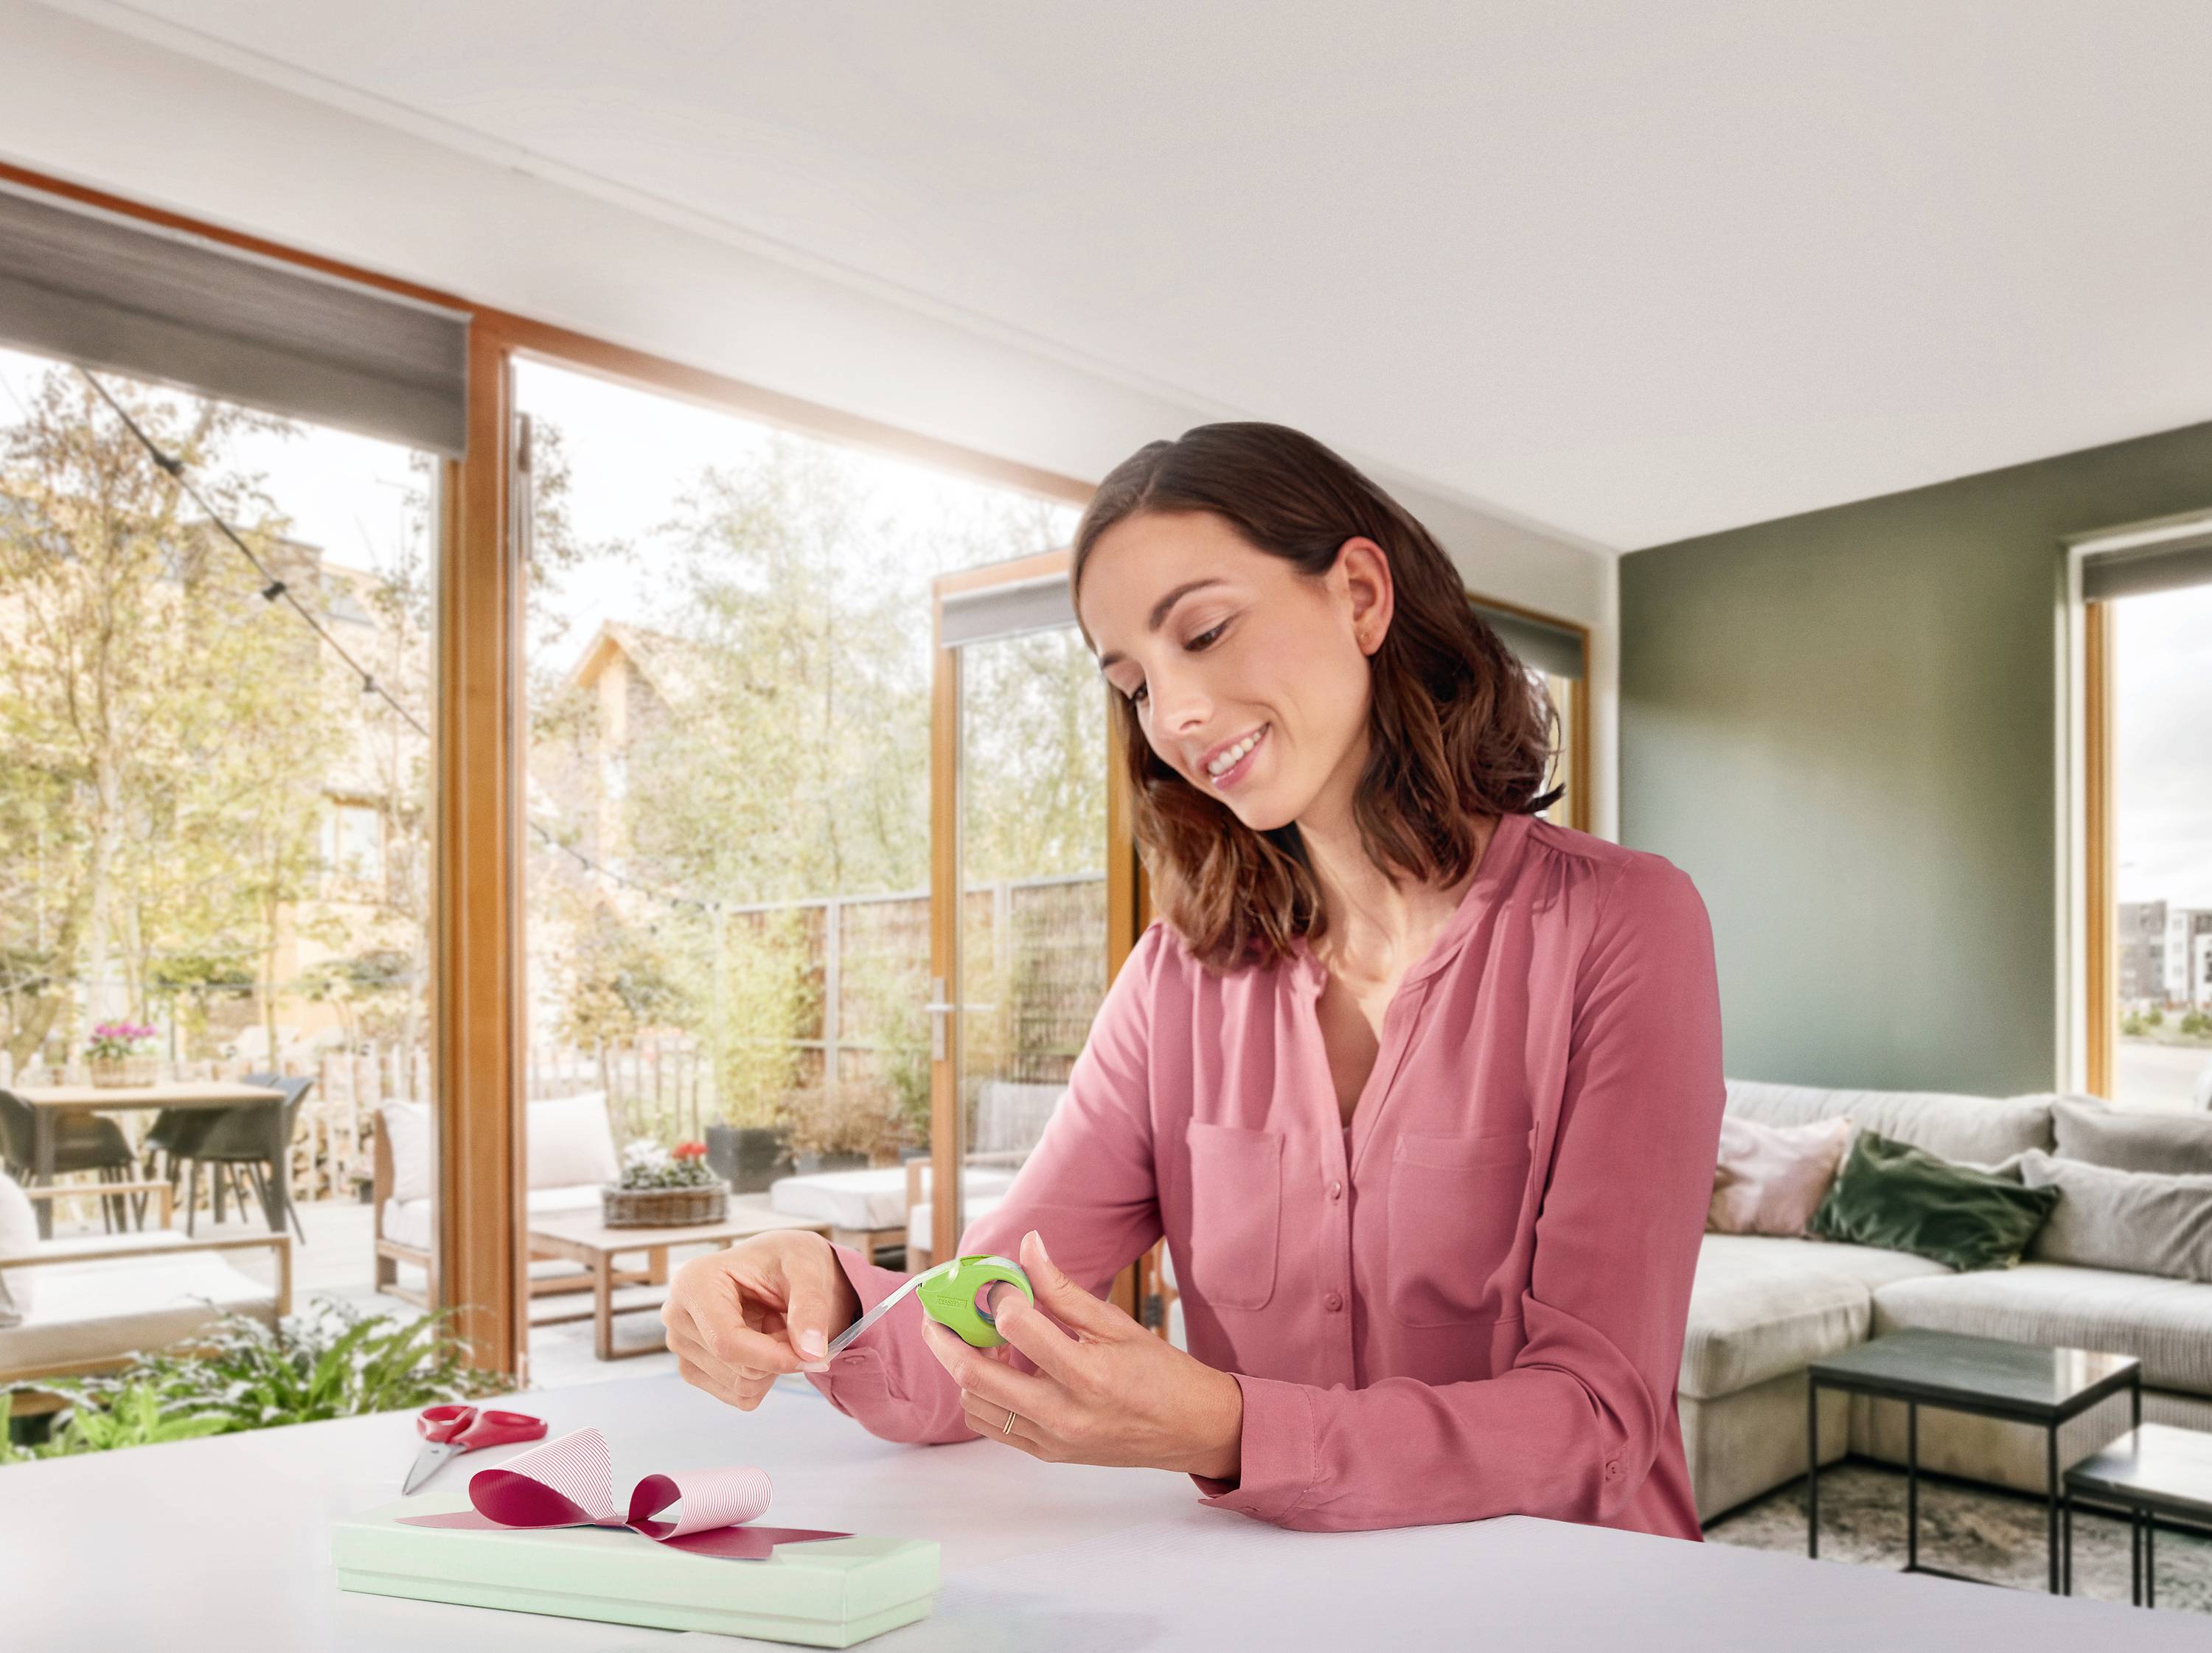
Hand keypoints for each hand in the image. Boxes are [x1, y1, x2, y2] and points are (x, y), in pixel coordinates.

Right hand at [662, 1230, 859, 1411]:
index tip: (814, 1356)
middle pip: (735, 1368)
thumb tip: (812, 1354)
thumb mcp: (809, 1269)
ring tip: (775, 1327)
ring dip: (772, 1366)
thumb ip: (812, 1307)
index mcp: (694, 1282)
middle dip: (778, 1355)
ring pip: (740, 1387)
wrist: (781, 1268)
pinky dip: (764, 1378)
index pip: (726, 1342)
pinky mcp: (693, 1368)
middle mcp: (677, 1315)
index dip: (773, 1357)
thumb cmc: (788, 1260)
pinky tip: (763, 1343)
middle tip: (791, 1323)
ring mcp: (680, 1346)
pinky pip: (739, 1397)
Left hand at [920, 1230, 1243, 1478]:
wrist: (1190, 1429)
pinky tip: (997, 1370)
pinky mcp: (1047, 1453)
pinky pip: (993, 1426)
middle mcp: (1063, 1414)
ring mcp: (1051, 1440)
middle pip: (975, 1376)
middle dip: (946, 1340)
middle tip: (936, 1314)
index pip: (1018, 1327)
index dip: (999, 1295)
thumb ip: (1063, 1289)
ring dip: (963, 1368)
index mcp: (1086, 1374)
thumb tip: (1028, 1246)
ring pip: (976, 1405)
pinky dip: (982, 1396)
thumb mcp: (1116, 1322)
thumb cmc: (1160, 1373)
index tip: (998, 1280)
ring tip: (974, 1341)